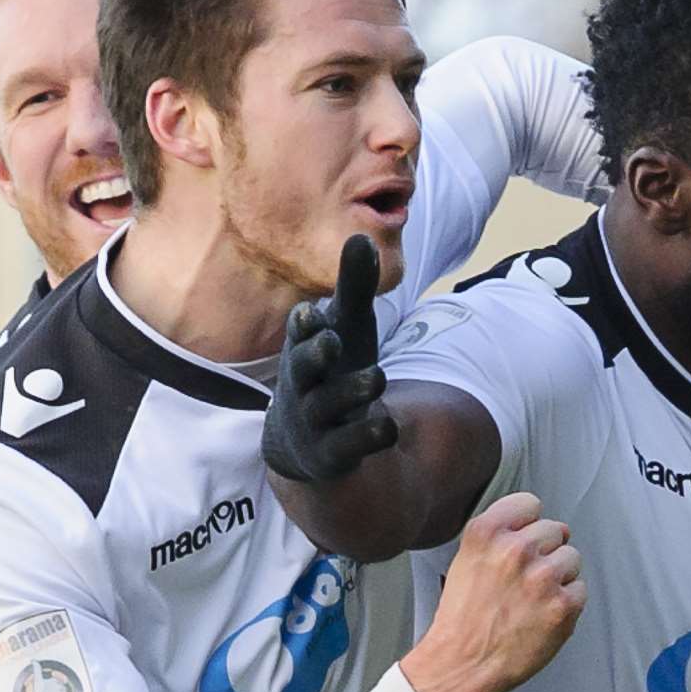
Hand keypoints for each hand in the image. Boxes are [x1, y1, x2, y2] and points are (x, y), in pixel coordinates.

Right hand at [261, 235, 396, 480]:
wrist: (305, 444)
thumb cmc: (330, 369)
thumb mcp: (346, 329)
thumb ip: (354, 288)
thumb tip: (362, 236)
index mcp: (304, 351)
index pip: (300, 335)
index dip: (305, 325)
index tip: (311, 311)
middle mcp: (303, 386)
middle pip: (301, 370)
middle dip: (313, 355)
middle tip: (330, 341)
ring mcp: (314, 423)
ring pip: (327, 408)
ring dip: (350, 393)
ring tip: (376, 378)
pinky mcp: (331, 455)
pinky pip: (348, 447)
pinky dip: (368, 437)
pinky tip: (390, 428)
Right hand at [400, 493, 585, 691]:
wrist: (462, 663)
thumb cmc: (463, 616)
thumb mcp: (467, 557)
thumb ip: (500, 533)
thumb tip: (541, 525)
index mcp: (487, 532)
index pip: (530, 504)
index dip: (528, 524)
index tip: (524, 539)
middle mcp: (516, 549)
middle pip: (555, 530)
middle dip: (545, 552)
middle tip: (525, 578)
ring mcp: (542, 577)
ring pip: (571, 557)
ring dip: (559, 576)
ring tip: (533, 597)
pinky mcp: (562, 606)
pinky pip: (580, 590)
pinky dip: (567, 603)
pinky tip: (542, 614)